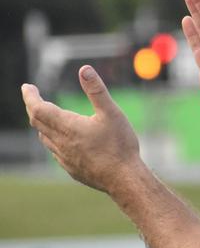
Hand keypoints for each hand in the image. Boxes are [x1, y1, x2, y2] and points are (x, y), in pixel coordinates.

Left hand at [22, 66, 142, 192]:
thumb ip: (97, 90)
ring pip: (44, 138)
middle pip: (37, 122)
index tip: (27, 87)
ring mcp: (64, 157)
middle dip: (33, 107)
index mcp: (68, 126)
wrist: (123, 178)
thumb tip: (84, 69)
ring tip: (45, 116)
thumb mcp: (112, 113)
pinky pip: (55, 152)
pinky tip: (63, 141)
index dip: (30, 96)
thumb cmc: (120, 145)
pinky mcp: (71, 168)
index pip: (38, 108)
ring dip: (41, 124)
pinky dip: (52, 141)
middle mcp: (61, 142)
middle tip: (33, 97)